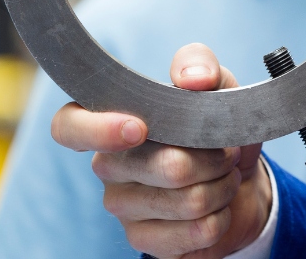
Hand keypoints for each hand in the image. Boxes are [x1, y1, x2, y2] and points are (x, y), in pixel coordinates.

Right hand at [50, 44, 271, 258]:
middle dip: (213, 157)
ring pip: (188, 201)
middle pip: (165, 167)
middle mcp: (107, 165)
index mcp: (108, 120)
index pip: (67, 127)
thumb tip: (193, 78)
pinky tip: (217, 208)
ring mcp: (122, 207)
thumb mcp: (214, 83)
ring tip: (224, 176)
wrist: (238, 179)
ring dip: (222, 187)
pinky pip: (194, 234)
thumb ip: (201, 64)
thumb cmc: (211, 127)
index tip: (140, 128)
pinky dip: (220, 218)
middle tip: (225, 150)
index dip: (97, 130)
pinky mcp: (143, 240)